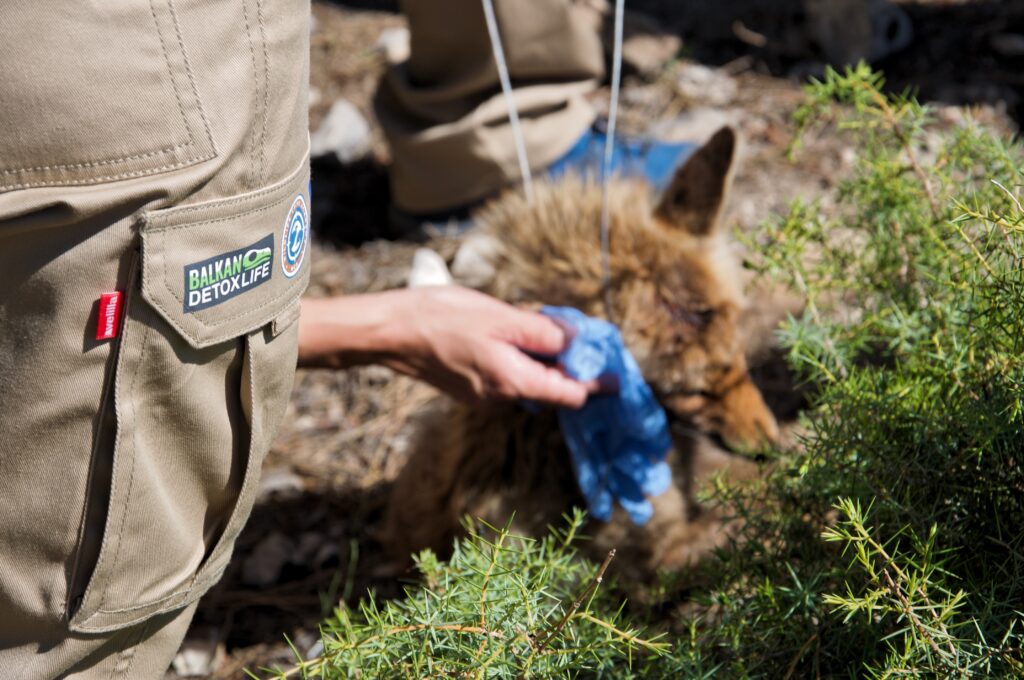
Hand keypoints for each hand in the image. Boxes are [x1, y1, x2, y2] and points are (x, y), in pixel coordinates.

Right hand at [298, 287, 596, 407]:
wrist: (391, 332)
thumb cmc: (443, 319)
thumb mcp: (501, 318)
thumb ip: (544, 333)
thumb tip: (579, 339)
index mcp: (515, 383)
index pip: (572, 395)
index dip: (596, 382)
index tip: (615, 369)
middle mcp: (503, 399)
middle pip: (553, 391)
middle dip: (574, 369)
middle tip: (589, 340)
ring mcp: (485, 397)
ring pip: (531, 383)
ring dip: (546, 362)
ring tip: (552, 331)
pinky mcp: (471, 390)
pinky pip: (510, 379)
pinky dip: (522, 362)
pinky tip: (517, 337)